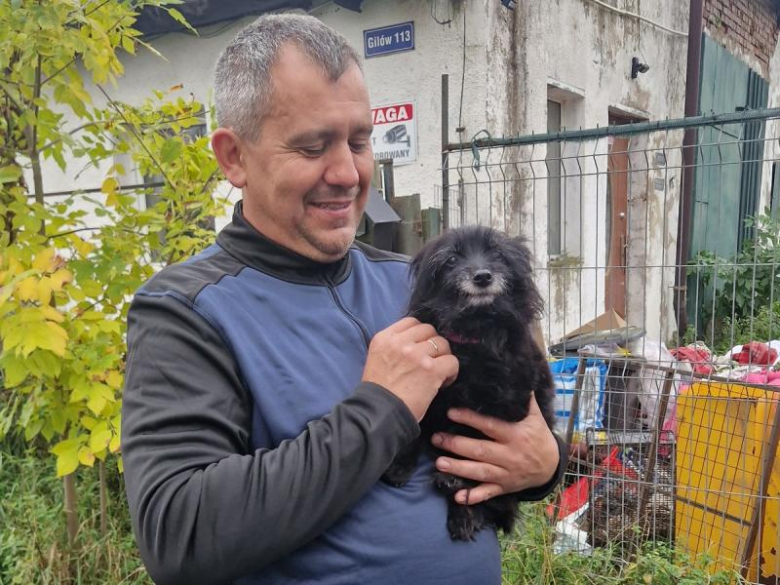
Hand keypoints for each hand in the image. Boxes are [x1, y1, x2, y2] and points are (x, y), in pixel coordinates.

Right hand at [362, 317, 458, 420]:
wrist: (378, 414)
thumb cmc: (377, 392)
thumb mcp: (377, 359)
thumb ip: (393, 347)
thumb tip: (417, 343)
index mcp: (384, 338)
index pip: (411, 322)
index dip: (420, 335)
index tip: (420, 348)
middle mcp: (400, 343)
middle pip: (429, 330)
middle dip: (432, 344)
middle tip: (430, 360)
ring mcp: (417, 355)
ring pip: (442, 344)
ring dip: (442, 357)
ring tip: (437, 372)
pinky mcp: (432, 370)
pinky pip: (452, 361)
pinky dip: (451, 371)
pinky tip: (444, 381)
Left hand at [431, 395, 558, 504]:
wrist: (551, 466)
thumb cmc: (538, 436)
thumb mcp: (535, 416)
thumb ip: (524, 399)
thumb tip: (517, 376)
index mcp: (516, 435)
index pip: (490, 426)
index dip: (471, 419)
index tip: (451, 412)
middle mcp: (510, 455)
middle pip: (481, 451)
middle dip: (456, 445)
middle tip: (436, 438)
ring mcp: (506, 474)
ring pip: (480, 473)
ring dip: (459, 469)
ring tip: (439, 463)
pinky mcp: (504, 487)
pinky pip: (488, 493)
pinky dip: (474, 497)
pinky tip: (458, 498)